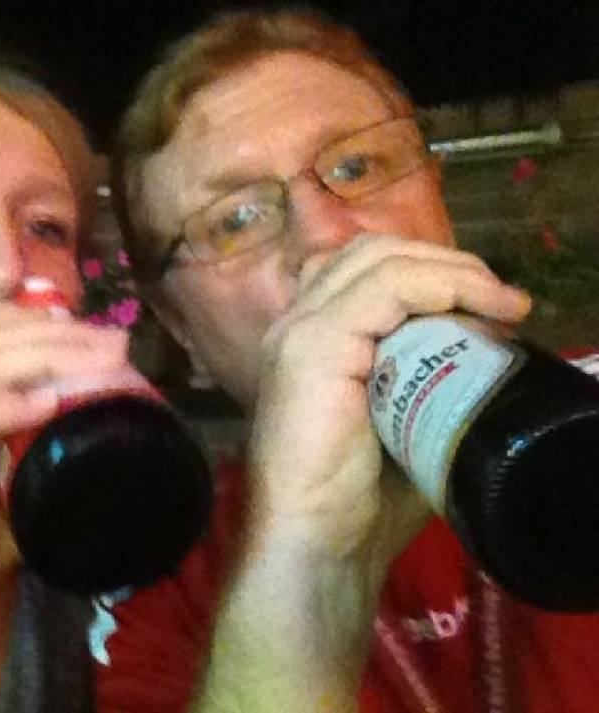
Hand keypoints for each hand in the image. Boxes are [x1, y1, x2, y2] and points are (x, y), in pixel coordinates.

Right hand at [192, 236, 529, 712]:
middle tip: (501, 301)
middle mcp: (298, 323)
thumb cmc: (360, 501)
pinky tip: (477, 306)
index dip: (433, 273)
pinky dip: (439, 284)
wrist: (315, 543)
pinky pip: (384, 286)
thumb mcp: (403, 425)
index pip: (367, 272)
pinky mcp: (313, 345)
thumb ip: (426, 382)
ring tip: (498, 302)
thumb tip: (488, 353)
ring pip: (378, 257)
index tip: (496, 308)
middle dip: (446, 263)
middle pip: (372, 251)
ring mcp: (300, 330)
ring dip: (450, 269)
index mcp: (313, 341)